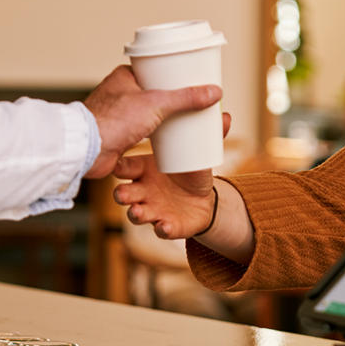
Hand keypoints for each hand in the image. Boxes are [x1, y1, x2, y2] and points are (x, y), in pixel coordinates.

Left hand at [82, 66, 220, 178]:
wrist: (87, 150)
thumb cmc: (114, 120)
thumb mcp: (157, 103)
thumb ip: (186, 98)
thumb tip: (215, 92)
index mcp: (125, 76)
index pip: (154, 69)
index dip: (173, 72)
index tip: (192, 77)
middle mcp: (121, 92)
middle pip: (155, 91)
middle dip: (175, 96)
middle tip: (196, 100)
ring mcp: (120, 114)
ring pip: (150, 111)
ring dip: (168, 115)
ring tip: (190, 118)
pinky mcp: (120, 134)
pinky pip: (145, 129)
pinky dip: (159, 131)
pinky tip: (172, 136)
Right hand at [112, 112, 231, 239]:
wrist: (204, 199)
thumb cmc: (190, 171)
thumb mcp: (197, 154)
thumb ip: (208, 137)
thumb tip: (227, 116)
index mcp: (145, 169)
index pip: (125, 167)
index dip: (119, 168)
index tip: (117, 167)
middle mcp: (143, 191)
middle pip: (124, 193)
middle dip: (121, 194)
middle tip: (123, 193)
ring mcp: (152, 209)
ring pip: (136, 213)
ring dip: (135, 213)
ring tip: (138, 212)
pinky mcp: (166, 225)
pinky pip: (160, 229)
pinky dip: (162, 228)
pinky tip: (164, 226)